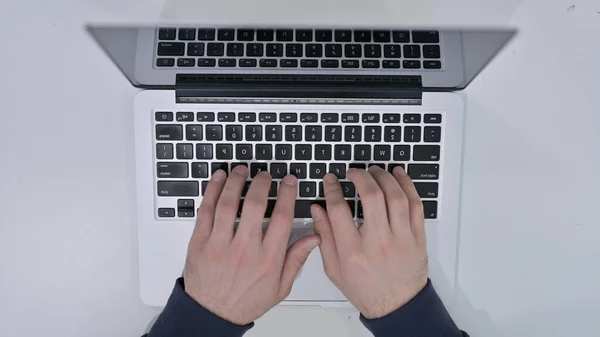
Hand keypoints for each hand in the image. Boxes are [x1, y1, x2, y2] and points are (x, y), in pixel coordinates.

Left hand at [183, 166, 320, 324]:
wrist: (211, 315)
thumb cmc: (244, 301)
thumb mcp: (279, 287)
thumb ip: (296, 259)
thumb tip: (313, 238)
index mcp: (267, 259)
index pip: (281, 217)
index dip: (287, 194)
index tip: (289, 181)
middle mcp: (244, 250)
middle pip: (254, 205)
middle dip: (261, 183)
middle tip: (264, 174)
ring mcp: (219, 245)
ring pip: (227, 203)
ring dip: (235, 181)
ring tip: (242, 170)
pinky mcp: (199, 243)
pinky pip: (205, 211)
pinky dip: (211, 191)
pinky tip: (219, 179)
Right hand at [312, 166, 427, 318]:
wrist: (397, 306)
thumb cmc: (366, 288)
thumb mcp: (334, 269)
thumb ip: (325, 237)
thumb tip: (318, 210)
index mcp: (353, 251)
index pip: (339, 209)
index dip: (332, 189)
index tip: (331, 180)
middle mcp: (378, 242)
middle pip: (371, 196)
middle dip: (361, 176)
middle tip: (354, 172)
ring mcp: (401, 239)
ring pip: (395, 196)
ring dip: (384, 177)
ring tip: (374, 170)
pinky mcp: (417, 237)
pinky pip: (415, 204)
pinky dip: (407, 185)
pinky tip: (398, 175)